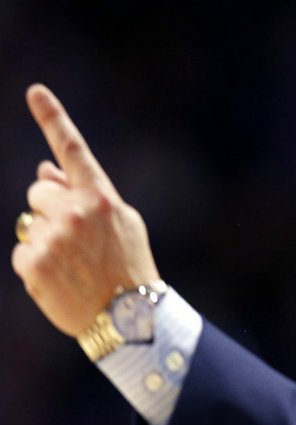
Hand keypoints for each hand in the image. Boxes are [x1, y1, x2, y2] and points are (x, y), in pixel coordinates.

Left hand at [12, 84, 159, 336]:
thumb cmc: (130, 268)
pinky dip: (36, 265)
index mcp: (101, 198)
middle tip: (76, 240)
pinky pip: (22, 252)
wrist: (130, 319)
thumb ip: (87, 195)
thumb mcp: (124, 225)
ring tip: (73, 265)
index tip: (35, 91)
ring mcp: (52, 237)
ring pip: (28, 222)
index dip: (54, 118)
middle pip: (38, 192)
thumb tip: (43, 170)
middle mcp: (75, 212)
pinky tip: (61, 279)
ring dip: (44, 237)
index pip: (74, 151)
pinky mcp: (32, 263)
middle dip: (50, 209)